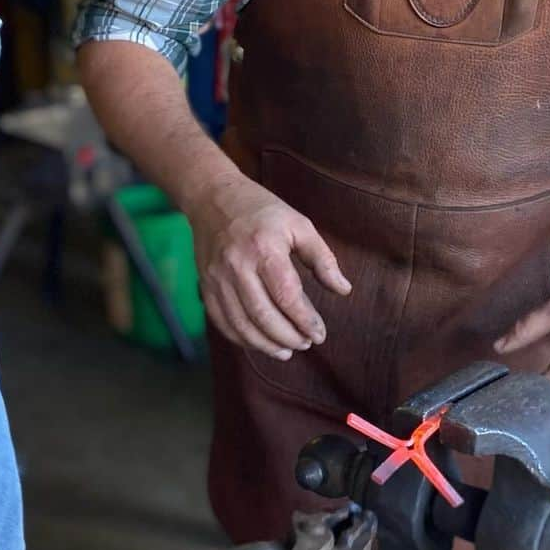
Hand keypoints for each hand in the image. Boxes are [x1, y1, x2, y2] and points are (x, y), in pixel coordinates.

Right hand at [186, 175, 351, 358]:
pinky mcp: (205, 286)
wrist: (213, 197)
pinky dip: (241, 338)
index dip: (305, 321)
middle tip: (305, 344)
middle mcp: (237, 266)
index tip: (319, 334)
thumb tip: (343, 290)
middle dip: (287, 337)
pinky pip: (222, 321)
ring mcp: (217, 278)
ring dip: (265, 345)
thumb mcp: (298, 224)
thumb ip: (322, 258)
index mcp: (264, 249)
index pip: (287, 296)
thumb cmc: (262, 210)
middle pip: (263, 315)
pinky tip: (260, 343)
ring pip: (241, 324)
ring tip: (286, 351)